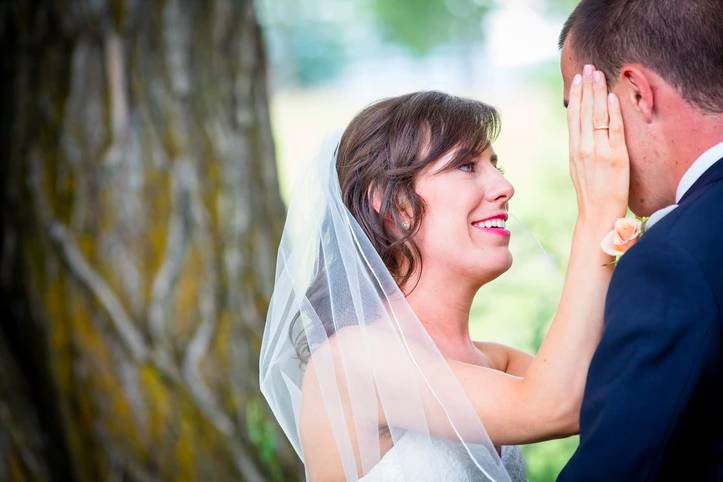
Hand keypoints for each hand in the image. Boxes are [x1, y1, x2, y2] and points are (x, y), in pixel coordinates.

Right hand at [567, 64, 629, 226]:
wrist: (597, 215)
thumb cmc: (591, 195)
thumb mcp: (579, 169)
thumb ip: (582, 150)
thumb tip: (584, 134)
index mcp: (574, 150)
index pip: (574, 116)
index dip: (576, 96)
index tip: (578, 78)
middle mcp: (583, 148)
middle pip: (584, 111)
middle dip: (586, 87)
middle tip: (589, 67)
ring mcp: (598, 152)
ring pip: (596, 116)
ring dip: (597, 93)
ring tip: (598, 74)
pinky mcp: (615, 157)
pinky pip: (613, 130)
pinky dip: (612, 112)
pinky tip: (611, 97)